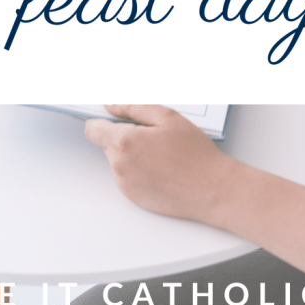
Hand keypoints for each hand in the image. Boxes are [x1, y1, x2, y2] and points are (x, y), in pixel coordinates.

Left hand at [85, 104, 236, 222]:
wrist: (212, 190)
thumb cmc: (194, 153)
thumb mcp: (167, 117)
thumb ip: (133, 107)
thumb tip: (111, 105)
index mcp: (124, 142)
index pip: (92, 129)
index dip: (101, 121)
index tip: (112, 117)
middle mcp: (119, 166)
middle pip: (107, 144)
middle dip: (124, 136)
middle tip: (153, 135)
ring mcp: (126, 184)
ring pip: (118, 161)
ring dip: (132, 154)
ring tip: (162, 153)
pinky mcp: (134, 198)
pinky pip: (128, 178)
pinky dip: (139, 171)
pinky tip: (162, 168)